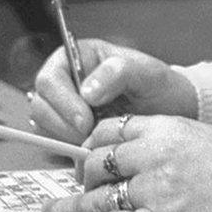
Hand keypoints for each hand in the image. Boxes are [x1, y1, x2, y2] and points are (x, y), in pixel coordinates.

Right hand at [31, 39, 197, 142]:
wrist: (171, 113)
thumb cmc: (160, 87)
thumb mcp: (147, 74)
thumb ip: (119, 72)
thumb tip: (87, 90)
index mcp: (78, 58)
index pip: (49, 78)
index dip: (62, 101)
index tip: (85, 120)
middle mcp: (66, 82)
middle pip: (41, 106)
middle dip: (64, 125)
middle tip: (92, 136)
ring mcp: (65, 109)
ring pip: (44, 128)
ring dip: (67, 140)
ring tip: (98, 141)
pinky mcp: (68, 133)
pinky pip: (55, 146)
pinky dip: (70, 152)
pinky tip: (95, 150)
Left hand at [42, 115, 211, 211]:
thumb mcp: (200, 137)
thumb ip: (164, 143)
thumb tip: (129, 159)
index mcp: (168, 126)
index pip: (111, 130)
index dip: (92, 145)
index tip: (86, 157)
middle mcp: (156, 154)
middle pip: (99, 162)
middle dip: (82, 177)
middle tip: (74, 189)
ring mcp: (158, 189)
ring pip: (99, 195)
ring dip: (75, 206)